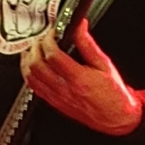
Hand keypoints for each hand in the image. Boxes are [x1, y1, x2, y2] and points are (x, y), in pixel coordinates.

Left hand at [21, 22, 142, 133]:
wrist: (115, 117)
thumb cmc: (113, 94)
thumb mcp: (104, 64)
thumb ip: (88, 44)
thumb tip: (79, 27)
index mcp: (79, 78)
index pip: (53, 55)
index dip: (49, 40)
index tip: (54, 33)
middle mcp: (65, 89)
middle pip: (37, 65)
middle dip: (36, 47)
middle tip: (42, 39)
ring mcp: (57, 97)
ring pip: (31, 77)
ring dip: (28, 60)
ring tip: (34, 49)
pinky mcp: (54, 103)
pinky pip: (33, 88)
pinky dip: (29, 73)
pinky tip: (33, 66)